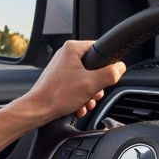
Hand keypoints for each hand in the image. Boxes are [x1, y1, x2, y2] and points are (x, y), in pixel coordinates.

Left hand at [12, 40, 126, 124]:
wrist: (37, 110)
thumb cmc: (58, 95)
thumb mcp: (92, 84)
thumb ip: (110, 74)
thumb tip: (120, 67)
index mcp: (72, 48)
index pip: (99, 49)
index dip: (106, 64)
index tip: (106, 76)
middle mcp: (65, 55)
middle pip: (93, 66)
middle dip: (97, 84)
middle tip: (94, 93)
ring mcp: (61, 68)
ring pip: (85, 78)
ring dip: (89, 93)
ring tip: (85, 102)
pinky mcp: (58, 79)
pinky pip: (76, 85)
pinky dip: (79, 96)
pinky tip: (78, 106)